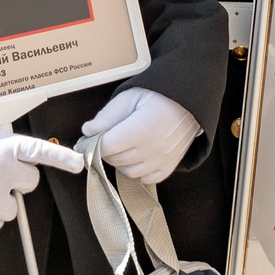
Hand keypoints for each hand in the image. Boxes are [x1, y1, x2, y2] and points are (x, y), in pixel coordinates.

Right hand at [0, 127, 84, 233]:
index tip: (79, 164)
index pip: (41, 151)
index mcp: (5, 146)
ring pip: (13, 208)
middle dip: (17, 182)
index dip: (62, 159)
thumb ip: (7, 146)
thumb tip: (25, 158)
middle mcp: (2, 169)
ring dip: (0, 202)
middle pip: (30, 184)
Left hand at [82, 87, 201, 184]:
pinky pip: (147, 179)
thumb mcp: (129, 98)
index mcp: (140, 129)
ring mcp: (162, 160)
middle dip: (105, 150)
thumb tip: (87, 131)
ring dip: (119, 162)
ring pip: (128, 172)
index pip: (107, 146)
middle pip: (115, 159)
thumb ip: (107, 116)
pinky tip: (136, 157)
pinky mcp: (169, 166)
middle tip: (106, 139)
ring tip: (122, 147)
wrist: (188, 100)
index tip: (86, 141)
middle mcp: (152, 149)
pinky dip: (138, 172)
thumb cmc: (157, 96)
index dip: (92, 144)